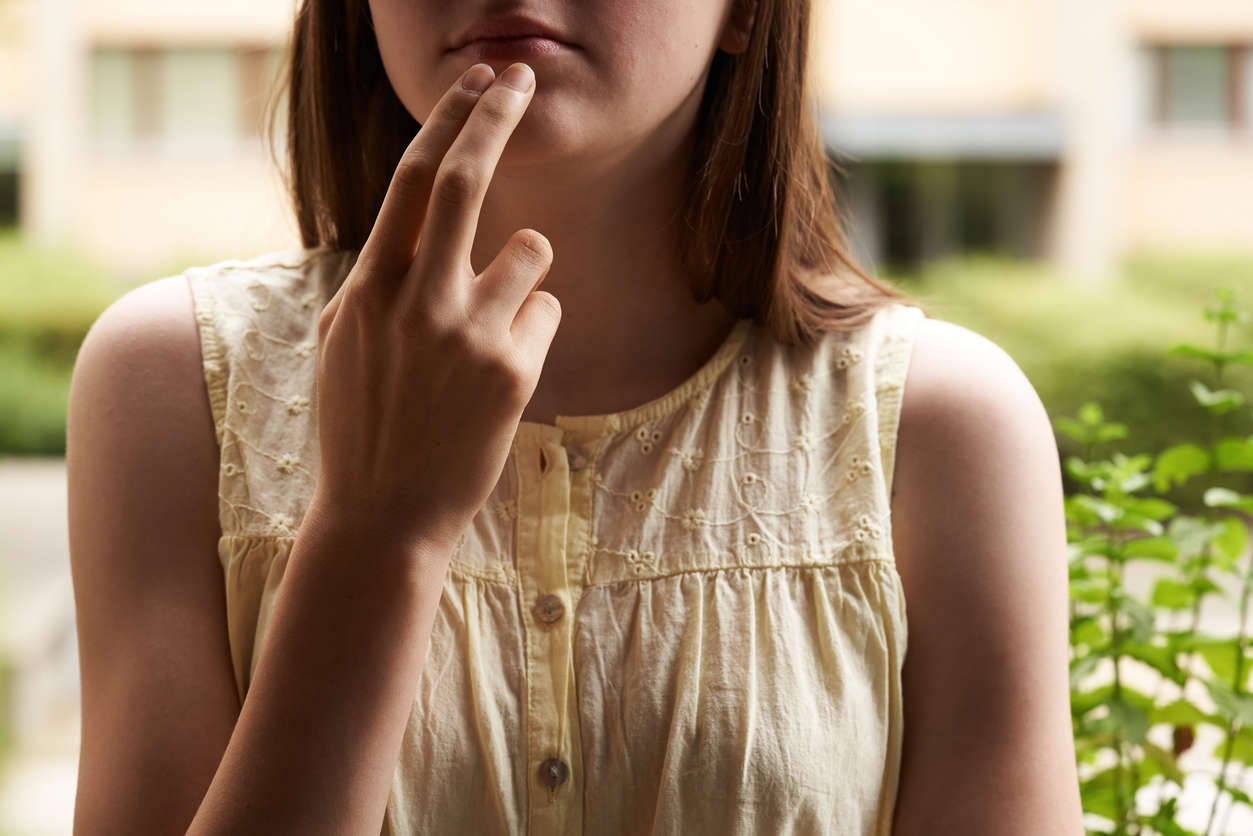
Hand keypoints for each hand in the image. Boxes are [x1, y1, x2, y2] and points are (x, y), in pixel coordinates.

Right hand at [309, 62, 558, 558]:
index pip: (412, 177)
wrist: (384, 514)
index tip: (477, 80)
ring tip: (491, 327)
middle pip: (466, 178)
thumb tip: (404, 237)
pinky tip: (502, 373)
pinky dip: (534, 326)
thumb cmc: (363, 424)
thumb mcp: (342, 342)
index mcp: (369, 286)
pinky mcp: (513, 371)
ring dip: (522, 270)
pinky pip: (547, 309)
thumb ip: (372, 282)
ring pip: (531, 248)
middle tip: (518, 76)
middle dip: (494, 114)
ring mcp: (467, 334)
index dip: (451, 118)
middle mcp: (416, 299)